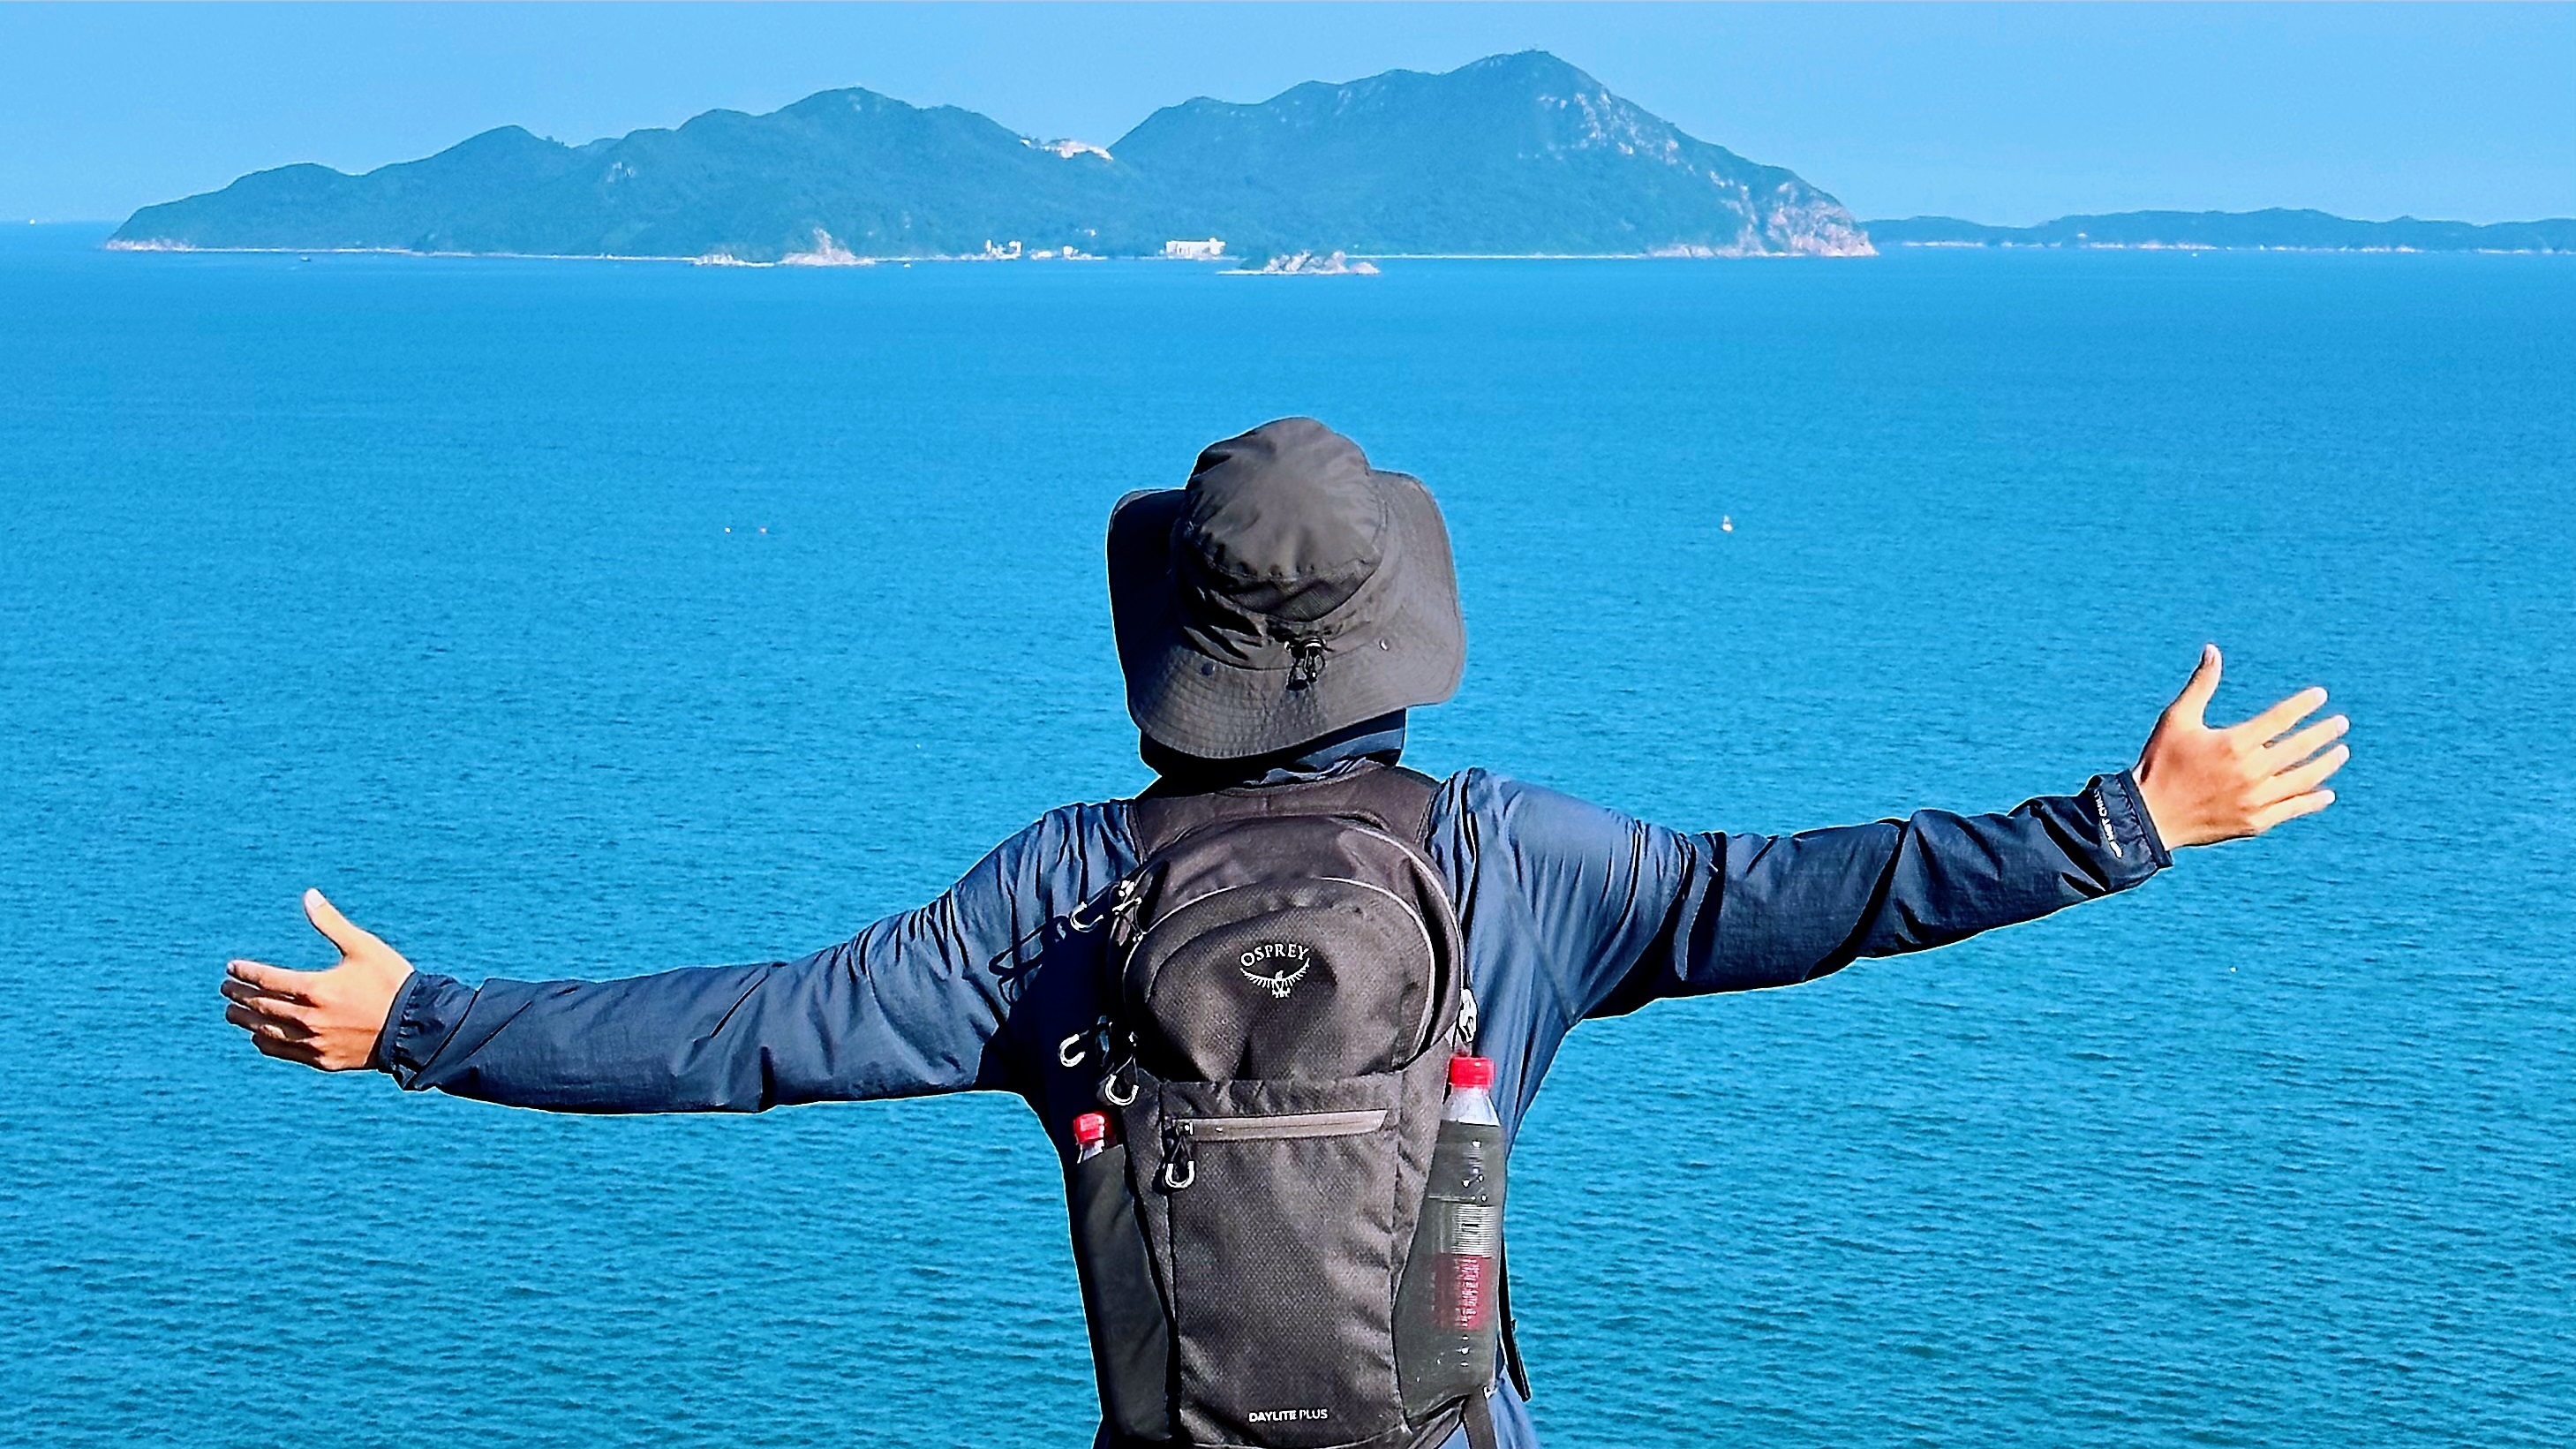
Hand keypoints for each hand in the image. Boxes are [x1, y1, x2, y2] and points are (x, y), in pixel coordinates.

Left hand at [221, 889, 414, 1070]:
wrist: (415, 1026)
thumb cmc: (390, 981)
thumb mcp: (363, 946)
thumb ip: (331, 922)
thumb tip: (309, 895)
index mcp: (315, 988)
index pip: (266, 980)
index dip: (245, 972)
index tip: (232, 968)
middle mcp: (309, 1018)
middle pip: (260, 1006)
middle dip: (239, 995)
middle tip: (226, 988)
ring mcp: (314, 1042)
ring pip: (266, 1031)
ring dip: (246, 1020)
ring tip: (232, 1013)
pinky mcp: (323, 1059)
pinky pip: (283, 1052)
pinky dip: (266, 1042)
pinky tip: (259, 1036)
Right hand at [2134, 644, 2348, 849]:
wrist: (2150, 815)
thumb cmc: (2161, 762)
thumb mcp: (2177, 719)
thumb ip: (2201, 685)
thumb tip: (2213, 650)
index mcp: (2234, 743)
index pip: (2280, 719)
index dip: (2303, 705)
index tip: (2320, 696)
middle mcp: (2251, 771)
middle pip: (2299, 748)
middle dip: (2324, 732)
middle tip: (2341, 723)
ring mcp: (2255, 799)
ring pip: (2303, 779)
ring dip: (2326, 764)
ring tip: (2341, 752)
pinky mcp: (2255, 822)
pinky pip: (2292, 809)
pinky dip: (2312, 801)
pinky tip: (2326, 793)